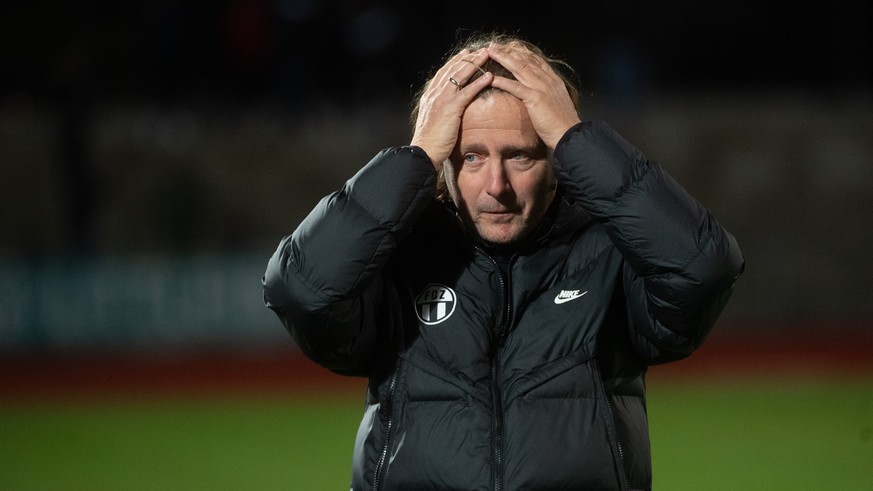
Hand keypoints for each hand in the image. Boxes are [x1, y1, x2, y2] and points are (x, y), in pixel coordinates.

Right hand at [411, 49, 492, 167]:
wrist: (423, 151)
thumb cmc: (428, 141)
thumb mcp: (432, 120)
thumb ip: (438, 110)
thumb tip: (446, 109)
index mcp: (430, 95)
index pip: (444, 72)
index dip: (456, 61)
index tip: (466, 53)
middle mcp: (435, 93)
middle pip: (453, 69)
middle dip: (468, 57)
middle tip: (480, 49)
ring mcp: (442, 99)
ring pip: (460, 75)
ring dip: (475, 63)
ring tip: (487, 54)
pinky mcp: (451, 108)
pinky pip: (468, 91)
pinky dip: (479, 82)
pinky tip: (490, 76)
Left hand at [486, 44, 580, 149]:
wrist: (569, 134)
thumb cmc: (563, 124)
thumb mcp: (557, 103)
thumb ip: (548, 95)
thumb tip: (540, 96)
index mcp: (554, 80)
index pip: (536, 61)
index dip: (522, 53)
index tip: (510, 47)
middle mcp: (548, 80)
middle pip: (525, 60)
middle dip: (509, 51)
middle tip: (495, 45)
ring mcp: (541, 87)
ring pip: (519, 68)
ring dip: (503, 58)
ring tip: (490, 52)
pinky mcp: (535, 98)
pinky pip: (515, 87)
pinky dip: (502, 81)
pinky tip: (491, 78)